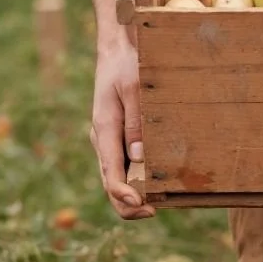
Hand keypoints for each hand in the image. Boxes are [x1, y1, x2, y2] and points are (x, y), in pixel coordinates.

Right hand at [90, 38, 154, 219]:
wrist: (117, 50)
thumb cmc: (126, 65)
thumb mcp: (134, 89)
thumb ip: (136, 122)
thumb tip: (139, 158)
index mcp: (104, 130)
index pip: (109, 173)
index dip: (124, 195)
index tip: (142, 206)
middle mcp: (103, 140)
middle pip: (110, 183)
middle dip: (129, 203)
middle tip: (154, 211)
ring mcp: (109, 140)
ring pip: (116, 177)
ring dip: (133, 194)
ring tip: (159, 203)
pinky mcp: (118, 137)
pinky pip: (123, 165)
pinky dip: (135, 180)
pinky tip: (155, 183)